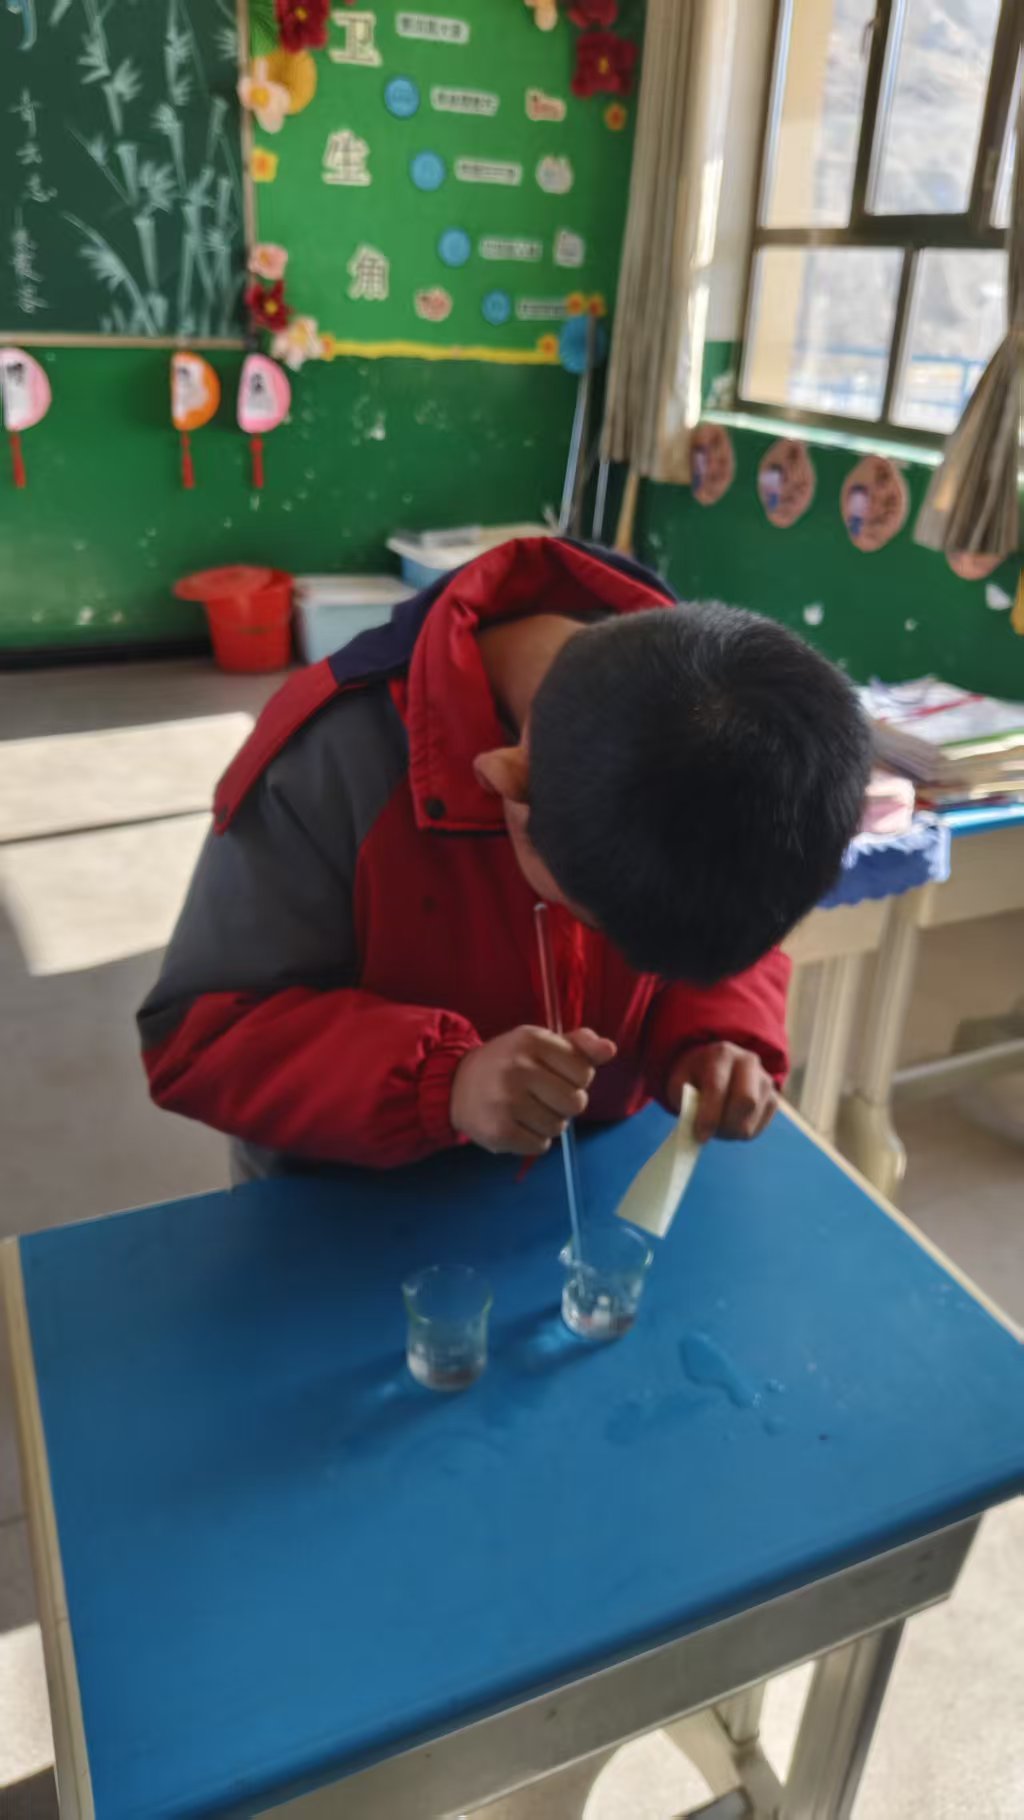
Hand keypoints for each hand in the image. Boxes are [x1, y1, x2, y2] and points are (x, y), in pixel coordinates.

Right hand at [451, 1026, 616, 1156]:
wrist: (455, 1084)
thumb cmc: (508, 1062)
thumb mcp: (540, 1043)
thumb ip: (578, 1045)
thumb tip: (610, 1049)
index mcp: (533, 1040)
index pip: (584, 1073)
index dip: (574, 1079)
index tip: (553, 1076)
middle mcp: (518, 1068)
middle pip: (575, 1103)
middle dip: (564, 1104)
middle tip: (541, 1096)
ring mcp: (506, 1101)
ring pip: (558, 1128)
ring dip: (548, 1124)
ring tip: (525, 1110)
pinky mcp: (498, 1131)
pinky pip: (539, 1146)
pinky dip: (533, 1141)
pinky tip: (516, 1125)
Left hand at [669, 1042, 776, 1142]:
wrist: (716, 1066)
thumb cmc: (695, 1076)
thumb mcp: (679, 1082)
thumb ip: (683, 1099)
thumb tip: (693, 1122)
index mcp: (722, 1053)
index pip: (718, 1087)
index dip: (709, 1115)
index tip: (700, 1136)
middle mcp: (749, 1062)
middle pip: (746, 1101)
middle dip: (725, 1125)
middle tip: (709, 1133)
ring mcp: (765, 1080)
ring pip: (752, 1119)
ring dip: (731, 1131)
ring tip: (717, 1124)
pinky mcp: (774, 1099)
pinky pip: (759, 1128)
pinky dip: (742, 1133)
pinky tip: (730, 1122)